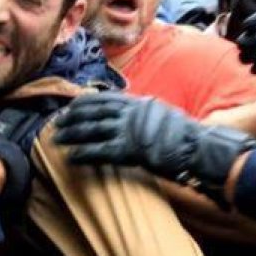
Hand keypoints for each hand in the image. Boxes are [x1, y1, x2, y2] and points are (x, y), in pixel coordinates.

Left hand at [53, 93, 255, 202]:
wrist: (197, 148)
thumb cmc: (183, 135)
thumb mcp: (160, 114)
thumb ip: (141, 113)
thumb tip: (129, 114)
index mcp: (137, 102)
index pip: (103, 98)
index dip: (83, 103)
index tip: (71, 107)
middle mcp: (130, 113)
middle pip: (92, 112)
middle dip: (72, 118)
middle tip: (57, 124)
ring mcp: (129, 130)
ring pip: (92, 130)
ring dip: (72, 135)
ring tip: (57, 140)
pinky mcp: (130, 150)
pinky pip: (100, 151)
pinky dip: (84, 153)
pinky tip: (72, 157)